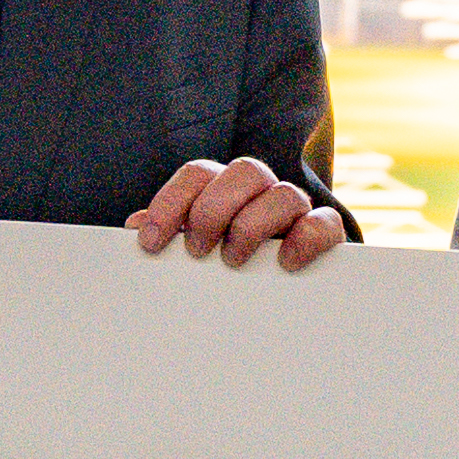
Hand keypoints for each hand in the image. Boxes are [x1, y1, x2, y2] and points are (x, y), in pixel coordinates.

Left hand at [127, 155, 342, 269]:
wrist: (280, 287)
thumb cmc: (226, 260)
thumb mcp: (194, 246)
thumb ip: (170, 233)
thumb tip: (134, 225)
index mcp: (225, 187)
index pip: (199, 174)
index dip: (171, 202)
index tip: (149, 241)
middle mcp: (262, 191)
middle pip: (244, 171)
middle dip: (214, 209)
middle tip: (197, 249)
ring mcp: (295, 211)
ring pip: (285, 193)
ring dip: (253, 225)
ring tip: (233, 260)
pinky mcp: (324, 235)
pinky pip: (324, 223)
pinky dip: (305, 238)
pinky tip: (284, 261)